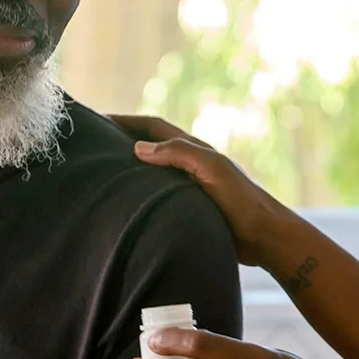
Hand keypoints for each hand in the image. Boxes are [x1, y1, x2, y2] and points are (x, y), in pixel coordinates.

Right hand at [110, 115, 297, 270]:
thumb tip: (138, 147)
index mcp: (194, 149)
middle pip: (150, 146)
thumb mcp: (211, 170)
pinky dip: (139, 193)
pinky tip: (126, 205)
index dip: (125, 121)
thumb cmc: (242, 202)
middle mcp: (190, 164)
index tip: (97, 121)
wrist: (265, 238)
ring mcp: (190, 186)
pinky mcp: (190, 207)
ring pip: (152, 172)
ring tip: (102, 174)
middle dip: (122, 141)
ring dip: (129, 168)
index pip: (152, 127)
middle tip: (93, 145)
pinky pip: (157, 195)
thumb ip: (179, 154)